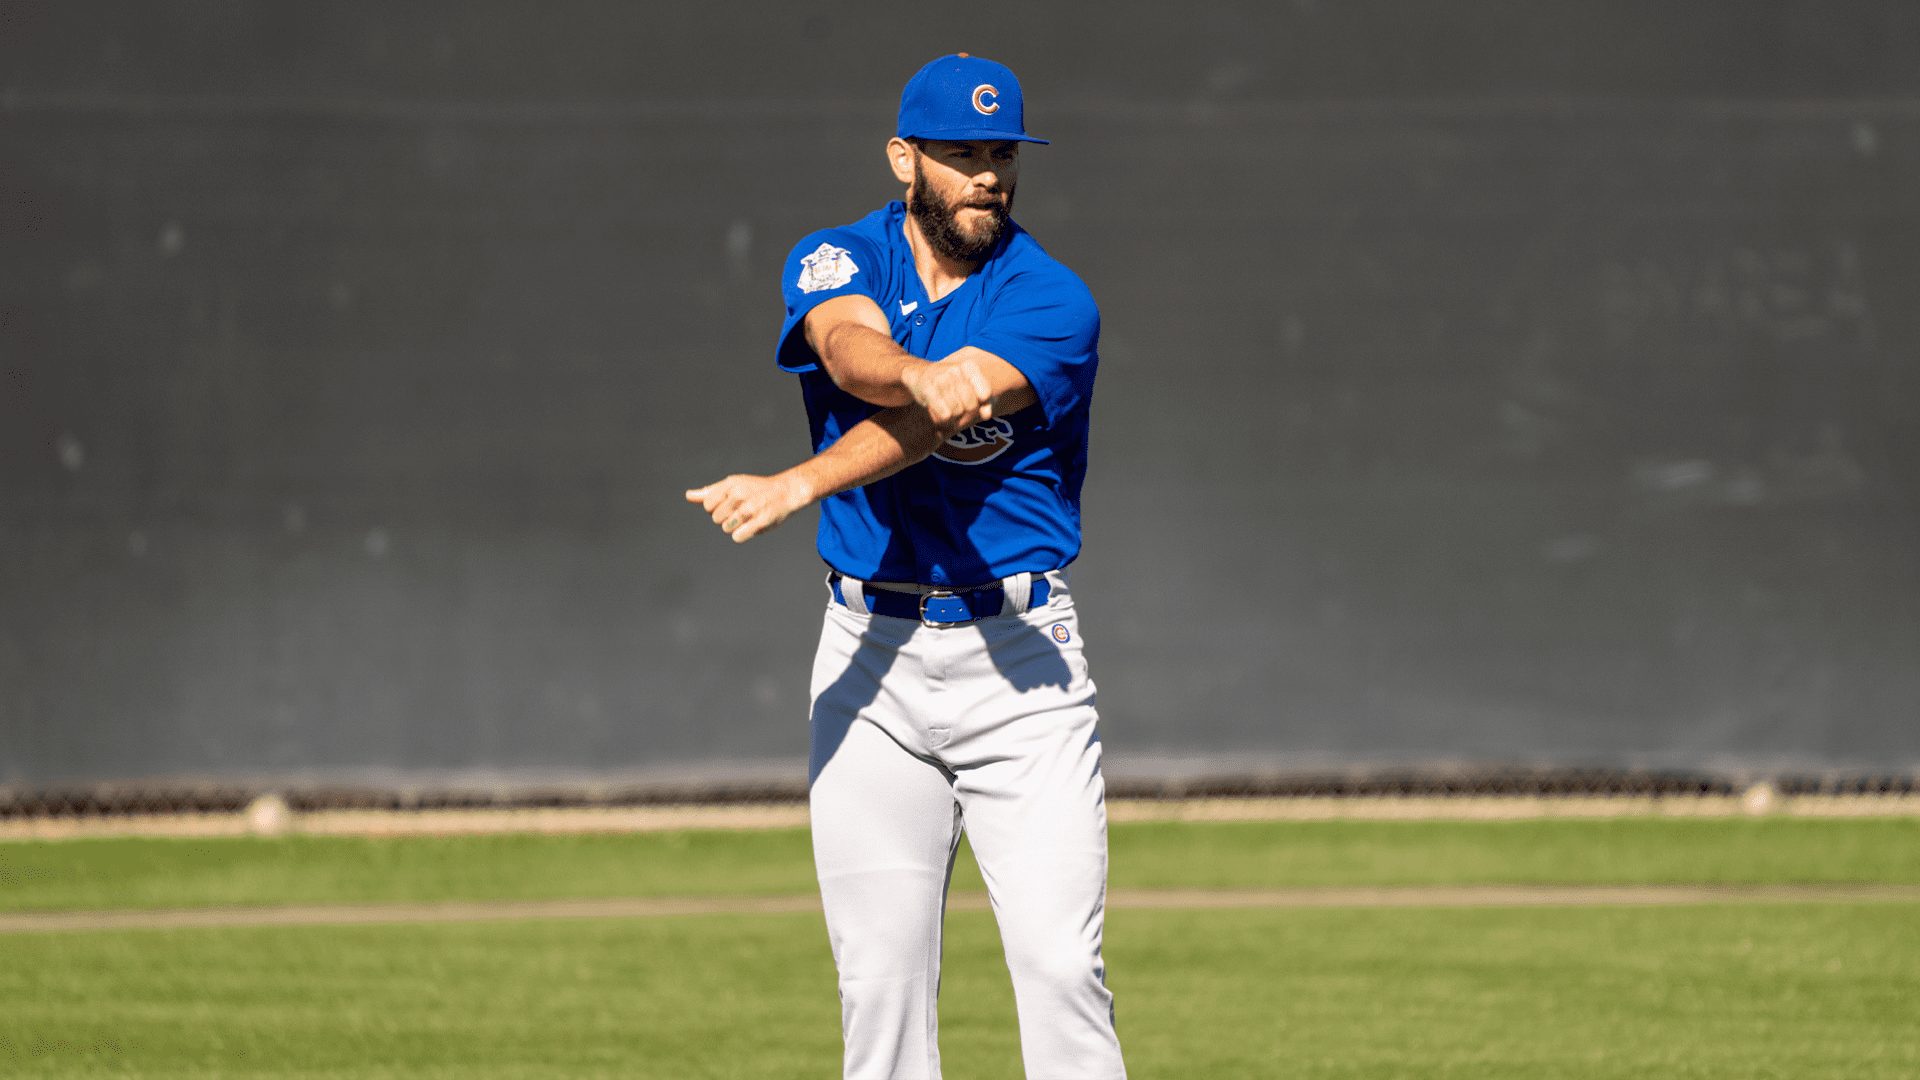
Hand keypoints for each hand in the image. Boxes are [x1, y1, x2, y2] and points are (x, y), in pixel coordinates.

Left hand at [684, 473, 812, 543]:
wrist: (787, 491)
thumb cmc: (756, 489)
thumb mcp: (733, 485)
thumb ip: (710, 492)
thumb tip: (689, 496)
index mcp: (731, 484)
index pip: (708, 505)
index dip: (716, 508)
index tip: (730, 504)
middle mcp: (739, 494)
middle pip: (716, 518)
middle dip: (726, 518)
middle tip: (742, 510)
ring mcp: (750, 508)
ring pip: (726, 528)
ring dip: (735, 526)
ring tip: (748, 517)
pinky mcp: (761, 521)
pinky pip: (737, 536)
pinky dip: (743, 534)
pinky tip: (752, 525)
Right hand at [901, 359, 992, 436]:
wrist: (917, 374)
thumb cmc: (947, 384)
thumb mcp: (966, 387)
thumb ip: (982, 400)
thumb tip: (987, 415)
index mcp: (968, 367)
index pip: (986, 394)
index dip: (981, 405)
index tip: (973, 406)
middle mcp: (955, 370)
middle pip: (971, 405)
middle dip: (966, 416)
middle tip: (958, 417)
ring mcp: (940, 379)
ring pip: (957, 412)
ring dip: (952, 419)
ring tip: (946, 413)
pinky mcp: (927, 389)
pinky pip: (945, 415)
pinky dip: (942, 420)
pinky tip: (936, 414)